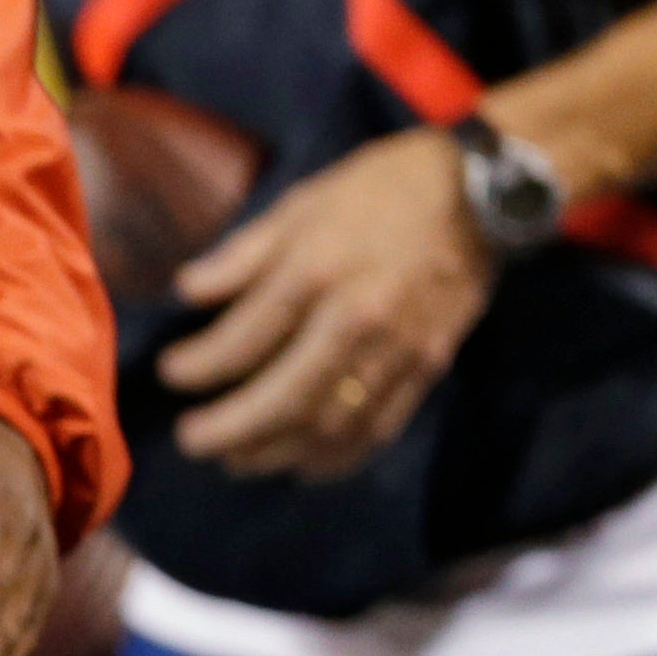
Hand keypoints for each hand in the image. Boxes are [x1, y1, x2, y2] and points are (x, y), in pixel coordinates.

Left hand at [155, 128, 496, 480]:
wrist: (484, 194)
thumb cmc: (382, 191)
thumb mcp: (302, 203)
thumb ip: (242, 255)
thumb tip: (186, 291)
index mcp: (317, 271)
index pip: (241, 341)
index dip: (196, 367)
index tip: (171, 374)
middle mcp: (356, 319)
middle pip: (280, 399)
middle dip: (227, 430)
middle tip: (190, 439)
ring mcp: (396, 350)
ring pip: (325, 426)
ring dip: (271, 452)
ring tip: (234, 457)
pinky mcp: (426, 368)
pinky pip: (374, 430)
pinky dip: (332, 458)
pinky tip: (299, 464)